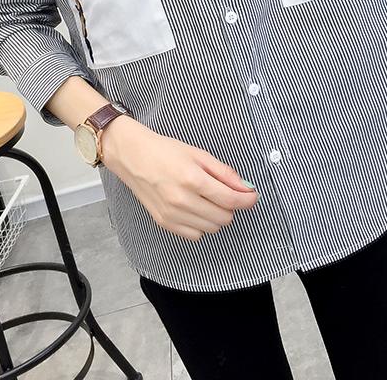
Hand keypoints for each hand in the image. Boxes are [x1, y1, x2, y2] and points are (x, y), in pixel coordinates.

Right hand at [99, 116, 258, 241]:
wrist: (134, 157)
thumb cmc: (165, 151)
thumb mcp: (199, 154)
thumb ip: (224, 173)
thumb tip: (245, 188)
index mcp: (193, 179)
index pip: (231, 199)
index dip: (247, 199)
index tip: (252, 196)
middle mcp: (182, 200)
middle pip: (224, 217)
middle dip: (231, 206)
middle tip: (226, 193)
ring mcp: (172, 214)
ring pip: (211, 228)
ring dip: (217, 216)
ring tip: (209, 199)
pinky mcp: (164, 222)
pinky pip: (195, 235)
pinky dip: (202, 225)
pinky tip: (197, 209)